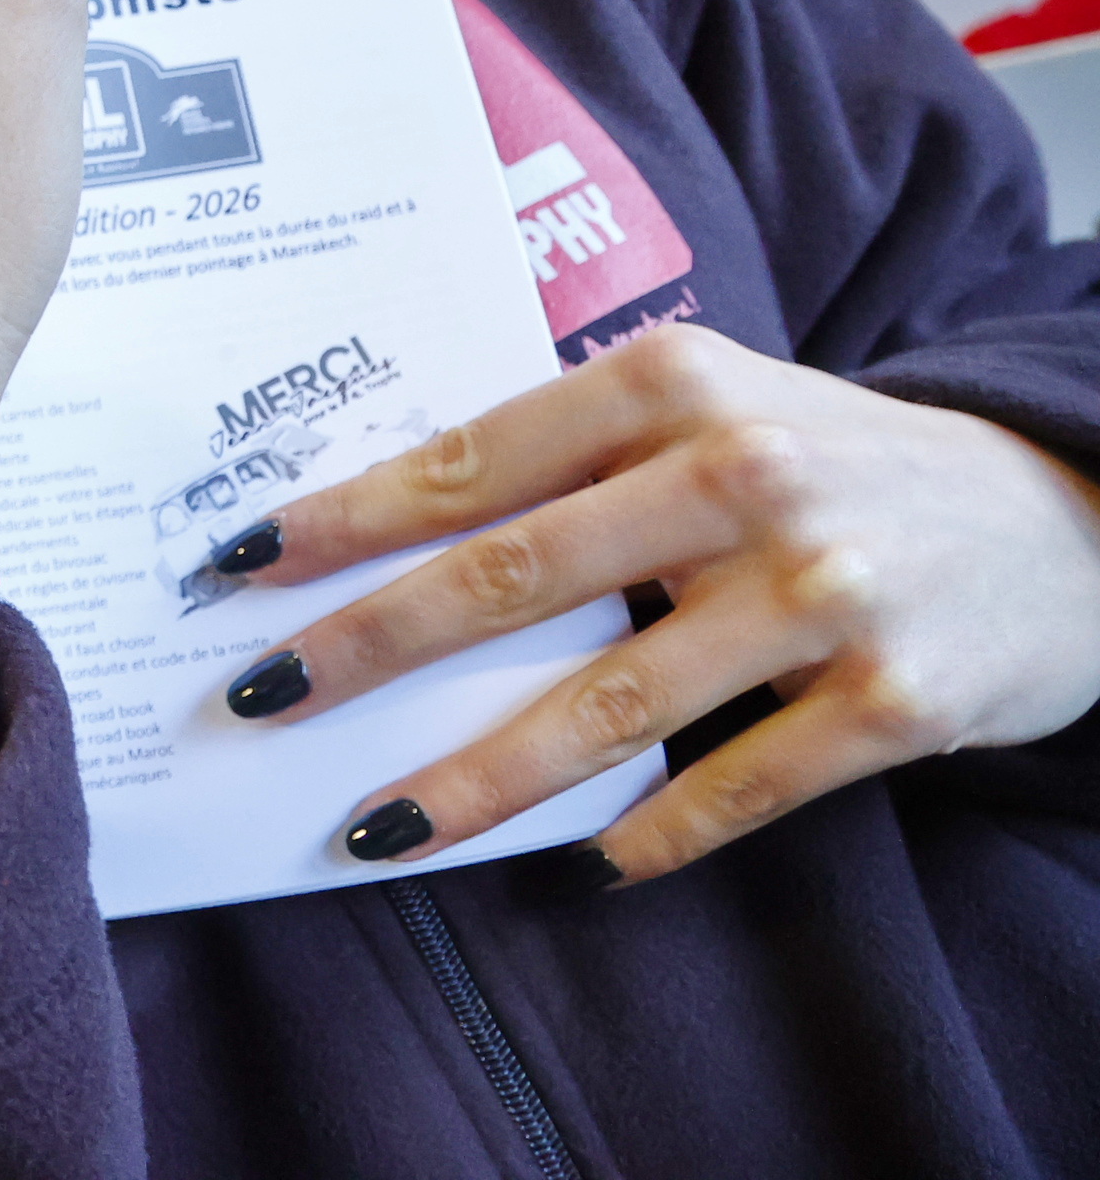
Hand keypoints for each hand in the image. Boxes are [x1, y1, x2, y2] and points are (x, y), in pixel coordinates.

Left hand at [218, 321, 1099, 882]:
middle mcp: (740, 477)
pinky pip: (735, 786)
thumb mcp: (709, 406)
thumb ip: (570, 447)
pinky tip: (573, 865)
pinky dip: (645, 832)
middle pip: (508, 578)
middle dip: (365, 647)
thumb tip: (382, 522)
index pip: (467, 460)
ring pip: (607, 705)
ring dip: (475, 777)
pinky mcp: (893, 700)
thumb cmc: (832, 458)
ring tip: (375, 826)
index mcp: (673, 386)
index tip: (235, 565)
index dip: (341, 519)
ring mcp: (820, 593)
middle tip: (260, 698)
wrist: (1066, 510)